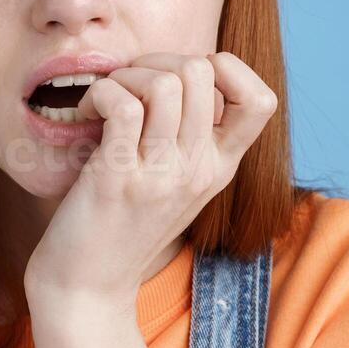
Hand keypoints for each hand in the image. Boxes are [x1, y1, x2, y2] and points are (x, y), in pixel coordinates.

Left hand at [22, 51, 277, 316]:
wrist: (89, 287)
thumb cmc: (123, 225)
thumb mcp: (177, 184)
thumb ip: (192, 138)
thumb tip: (182, 74)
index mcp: (220, 166)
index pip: (262, 100)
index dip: (225, 69)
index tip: (181, 83)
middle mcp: (199, 169)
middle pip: (202, 71)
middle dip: (158, 60)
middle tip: (129, 87)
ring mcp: (162, 175)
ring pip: (165, 82)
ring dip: (126, 75)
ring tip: (106, 100)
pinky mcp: (119, 178)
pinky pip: (122, 105)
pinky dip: (100, 93)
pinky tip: (86, 113)